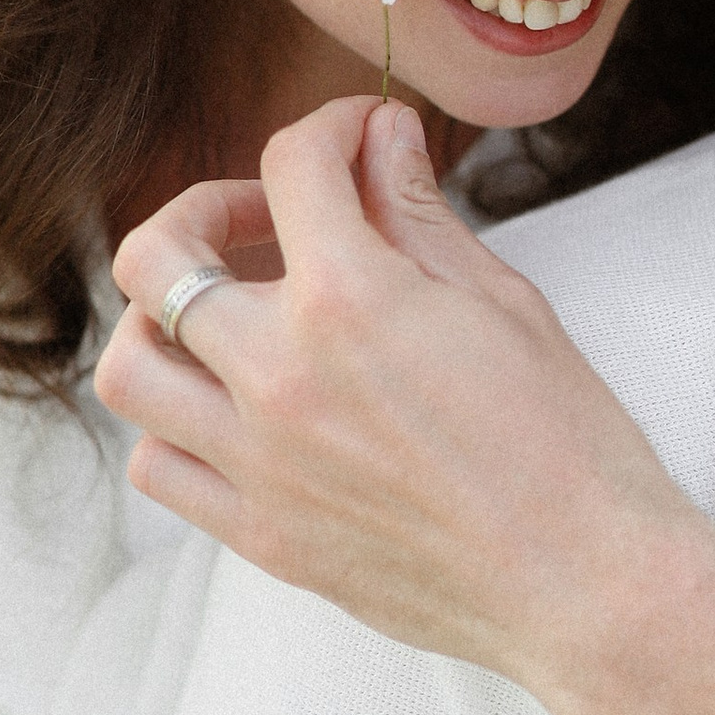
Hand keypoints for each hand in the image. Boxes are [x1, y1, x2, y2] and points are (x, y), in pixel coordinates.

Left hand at [98, 99, 688, 689]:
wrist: (585, 585)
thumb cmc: (565, 444)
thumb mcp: (501, 301)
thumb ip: (417, 211)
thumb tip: (380, 136)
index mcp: (350, 301)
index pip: (292, 167)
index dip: (328, 129)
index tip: (354, 140)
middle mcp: (280, 376)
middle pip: (158, 256)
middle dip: (203, 209)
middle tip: (263, 220)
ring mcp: (257, 463)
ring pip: (129, 366)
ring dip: (161, 321)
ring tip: (224, 318)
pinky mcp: (261, 534)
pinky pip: (159, 466)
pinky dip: (173, 424)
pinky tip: (232, 409)